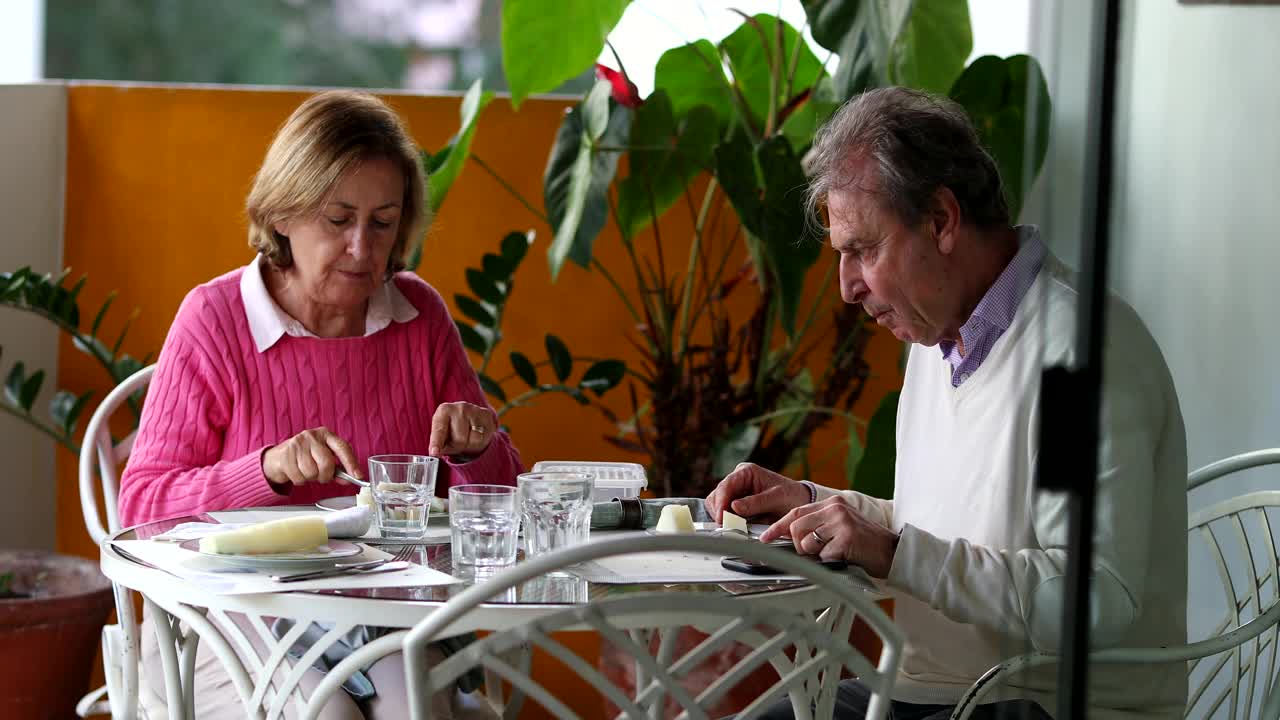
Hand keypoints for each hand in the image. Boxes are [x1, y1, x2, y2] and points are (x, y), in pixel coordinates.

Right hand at [262, 426, 360, 488]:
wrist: (277, 457)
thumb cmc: (305, 457)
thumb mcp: (322, 458)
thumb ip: (337, 468)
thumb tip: (349, 479)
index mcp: (325, 434)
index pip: (342, 448)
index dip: (351, 463)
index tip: (358, 476)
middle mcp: (312, 436)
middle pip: (326, 463)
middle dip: (325, 476)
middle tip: (320, 476)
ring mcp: (298, 444)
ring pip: (312, 473)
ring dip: (310, 479)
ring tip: (306, 472)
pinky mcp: (285, 454)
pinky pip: (299, 477)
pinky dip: (299, 481)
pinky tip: (296, 473)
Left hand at [428, 402, 496, 456]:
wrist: (468, 417)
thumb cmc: (450, 429)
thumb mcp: (440, 435)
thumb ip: (437, 444)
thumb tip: (435, 453)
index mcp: (443, 410)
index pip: (440, 431)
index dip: (437, 443)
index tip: (435, 452)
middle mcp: (460, 407)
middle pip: (460, 440)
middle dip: (458, 446)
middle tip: (456, 441)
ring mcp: (475, 409)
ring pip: (475, 440)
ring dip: (471, 444)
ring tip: (467, 437)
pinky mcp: (487, 414)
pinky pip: (485, 437)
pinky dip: (481, 441)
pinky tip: (477, 433)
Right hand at [704, 462, 810, 523]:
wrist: (799, 503)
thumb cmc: (790, 495)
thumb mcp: (777, 498)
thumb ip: (755, 502)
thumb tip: (734, 506)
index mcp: (746, 472)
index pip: (726, 485)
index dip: (721, 502)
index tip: (722, 518)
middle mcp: (738, 480)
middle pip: (717, 496)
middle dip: (720, 512)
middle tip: (727, 526)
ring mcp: (736, 492)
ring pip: (716, 505)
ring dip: (722, 517)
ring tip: (734, 527)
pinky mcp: (736, 505)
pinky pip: (724, 513)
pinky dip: (727, 521)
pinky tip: (736, 526)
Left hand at [759, 496, 900, 577]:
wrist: (893, 552)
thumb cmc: (864, 545)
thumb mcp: (839, 527)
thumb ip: (818, 527)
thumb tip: (790, 538)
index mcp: (831, 504)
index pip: (795, 512)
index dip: (778, 526)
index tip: (765, 537)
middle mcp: (835, 508)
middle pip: (796, 528)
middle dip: (800, 547)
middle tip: (817, 554)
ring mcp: (841, 521)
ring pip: (807, 543)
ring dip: (815, 556)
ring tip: (834, 555)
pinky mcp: (847, 537)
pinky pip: (823, 556)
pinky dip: (830, 563)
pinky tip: (845, 558)